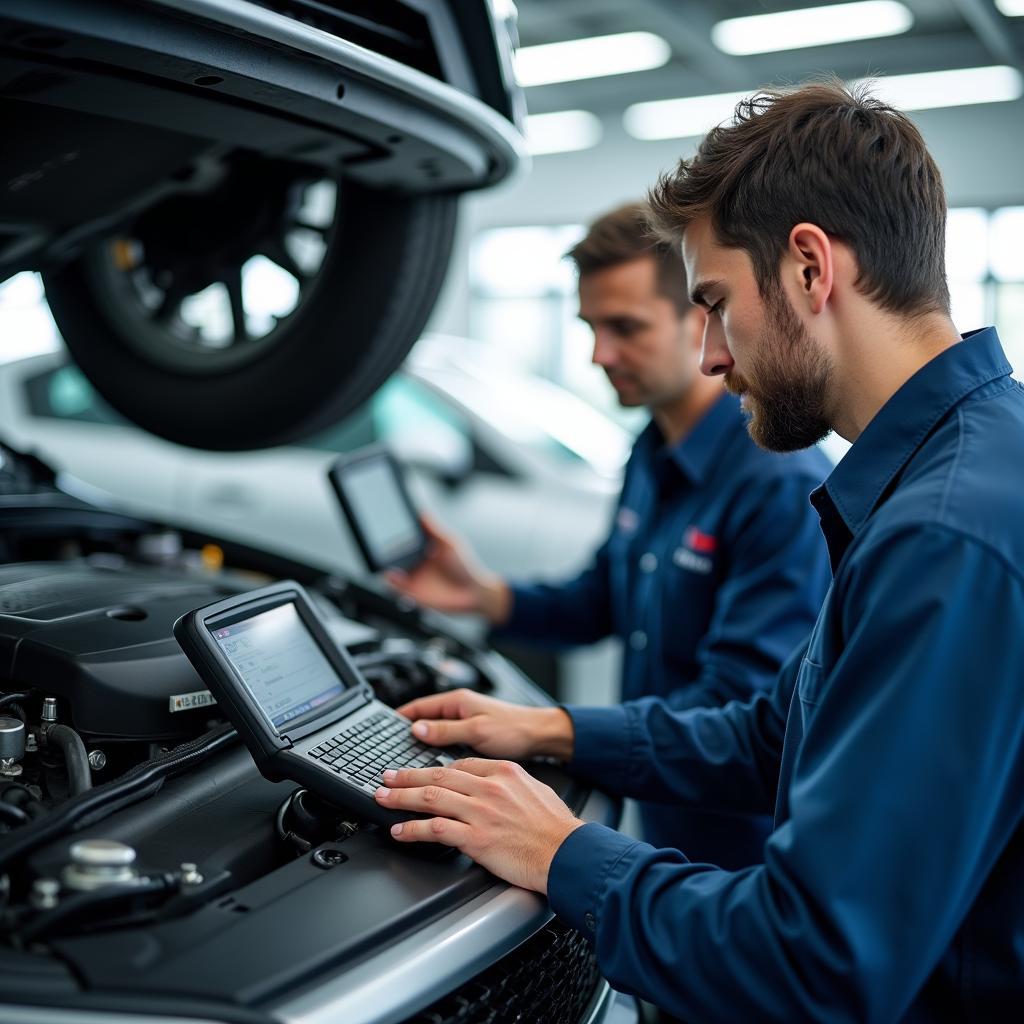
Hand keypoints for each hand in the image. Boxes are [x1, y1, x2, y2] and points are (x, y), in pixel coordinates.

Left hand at [374, 759, 584, 892]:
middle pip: (437, 776)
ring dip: (400, 798)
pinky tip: (400, 831)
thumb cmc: (557, 828)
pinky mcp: (476, 838)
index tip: (421, 773)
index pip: (460, 764)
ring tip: (383, 798)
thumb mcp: (536, 790)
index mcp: (504, 772)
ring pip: (430, 798)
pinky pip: (434, 829)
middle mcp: (489, 788)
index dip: (435, 769)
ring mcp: (480, 812)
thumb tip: (494, 785)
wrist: (568, 853)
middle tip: (387, 777)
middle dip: (407, 776)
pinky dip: (412, 829)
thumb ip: (511, 784)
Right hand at [385, 515, 510, 622]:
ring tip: (384, 560)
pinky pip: (397, 589)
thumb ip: (434, 530)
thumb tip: (422, 513)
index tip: (389, 527)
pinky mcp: (414, 593)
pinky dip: (391, 582)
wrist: (473, 593)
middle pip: (395, 556)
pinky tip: (392, 575)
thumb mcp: (450, 544)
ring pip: (392, 572)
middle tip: (382, 544)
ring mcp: (414, 579)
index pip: (404, 541)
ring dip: (386, 566)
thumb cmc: (465, 567)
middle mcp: (416, 564)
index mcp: (423, 551)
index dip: (395, 536)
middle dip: (387, 550)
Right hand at [398, 689, 574, 760]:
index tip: (382, 730)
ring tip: (406, 762)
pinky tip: (432, 767)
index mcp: (458, 702)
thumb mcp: (477, 730)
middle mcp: (460, 709)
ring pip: (435, 733)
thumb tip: (417, 729)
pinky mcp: (474, 735)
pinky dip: (437, 752)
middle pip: (424, 720)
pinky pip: (448, 742)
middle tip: (390, 751)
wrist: (541, 736)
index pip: (419, 706)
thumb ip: (446, 730)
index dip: (398, 718)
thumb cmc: (515, 729)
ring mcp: (467, 722)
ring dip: (422, 744)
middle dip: (406, 734)